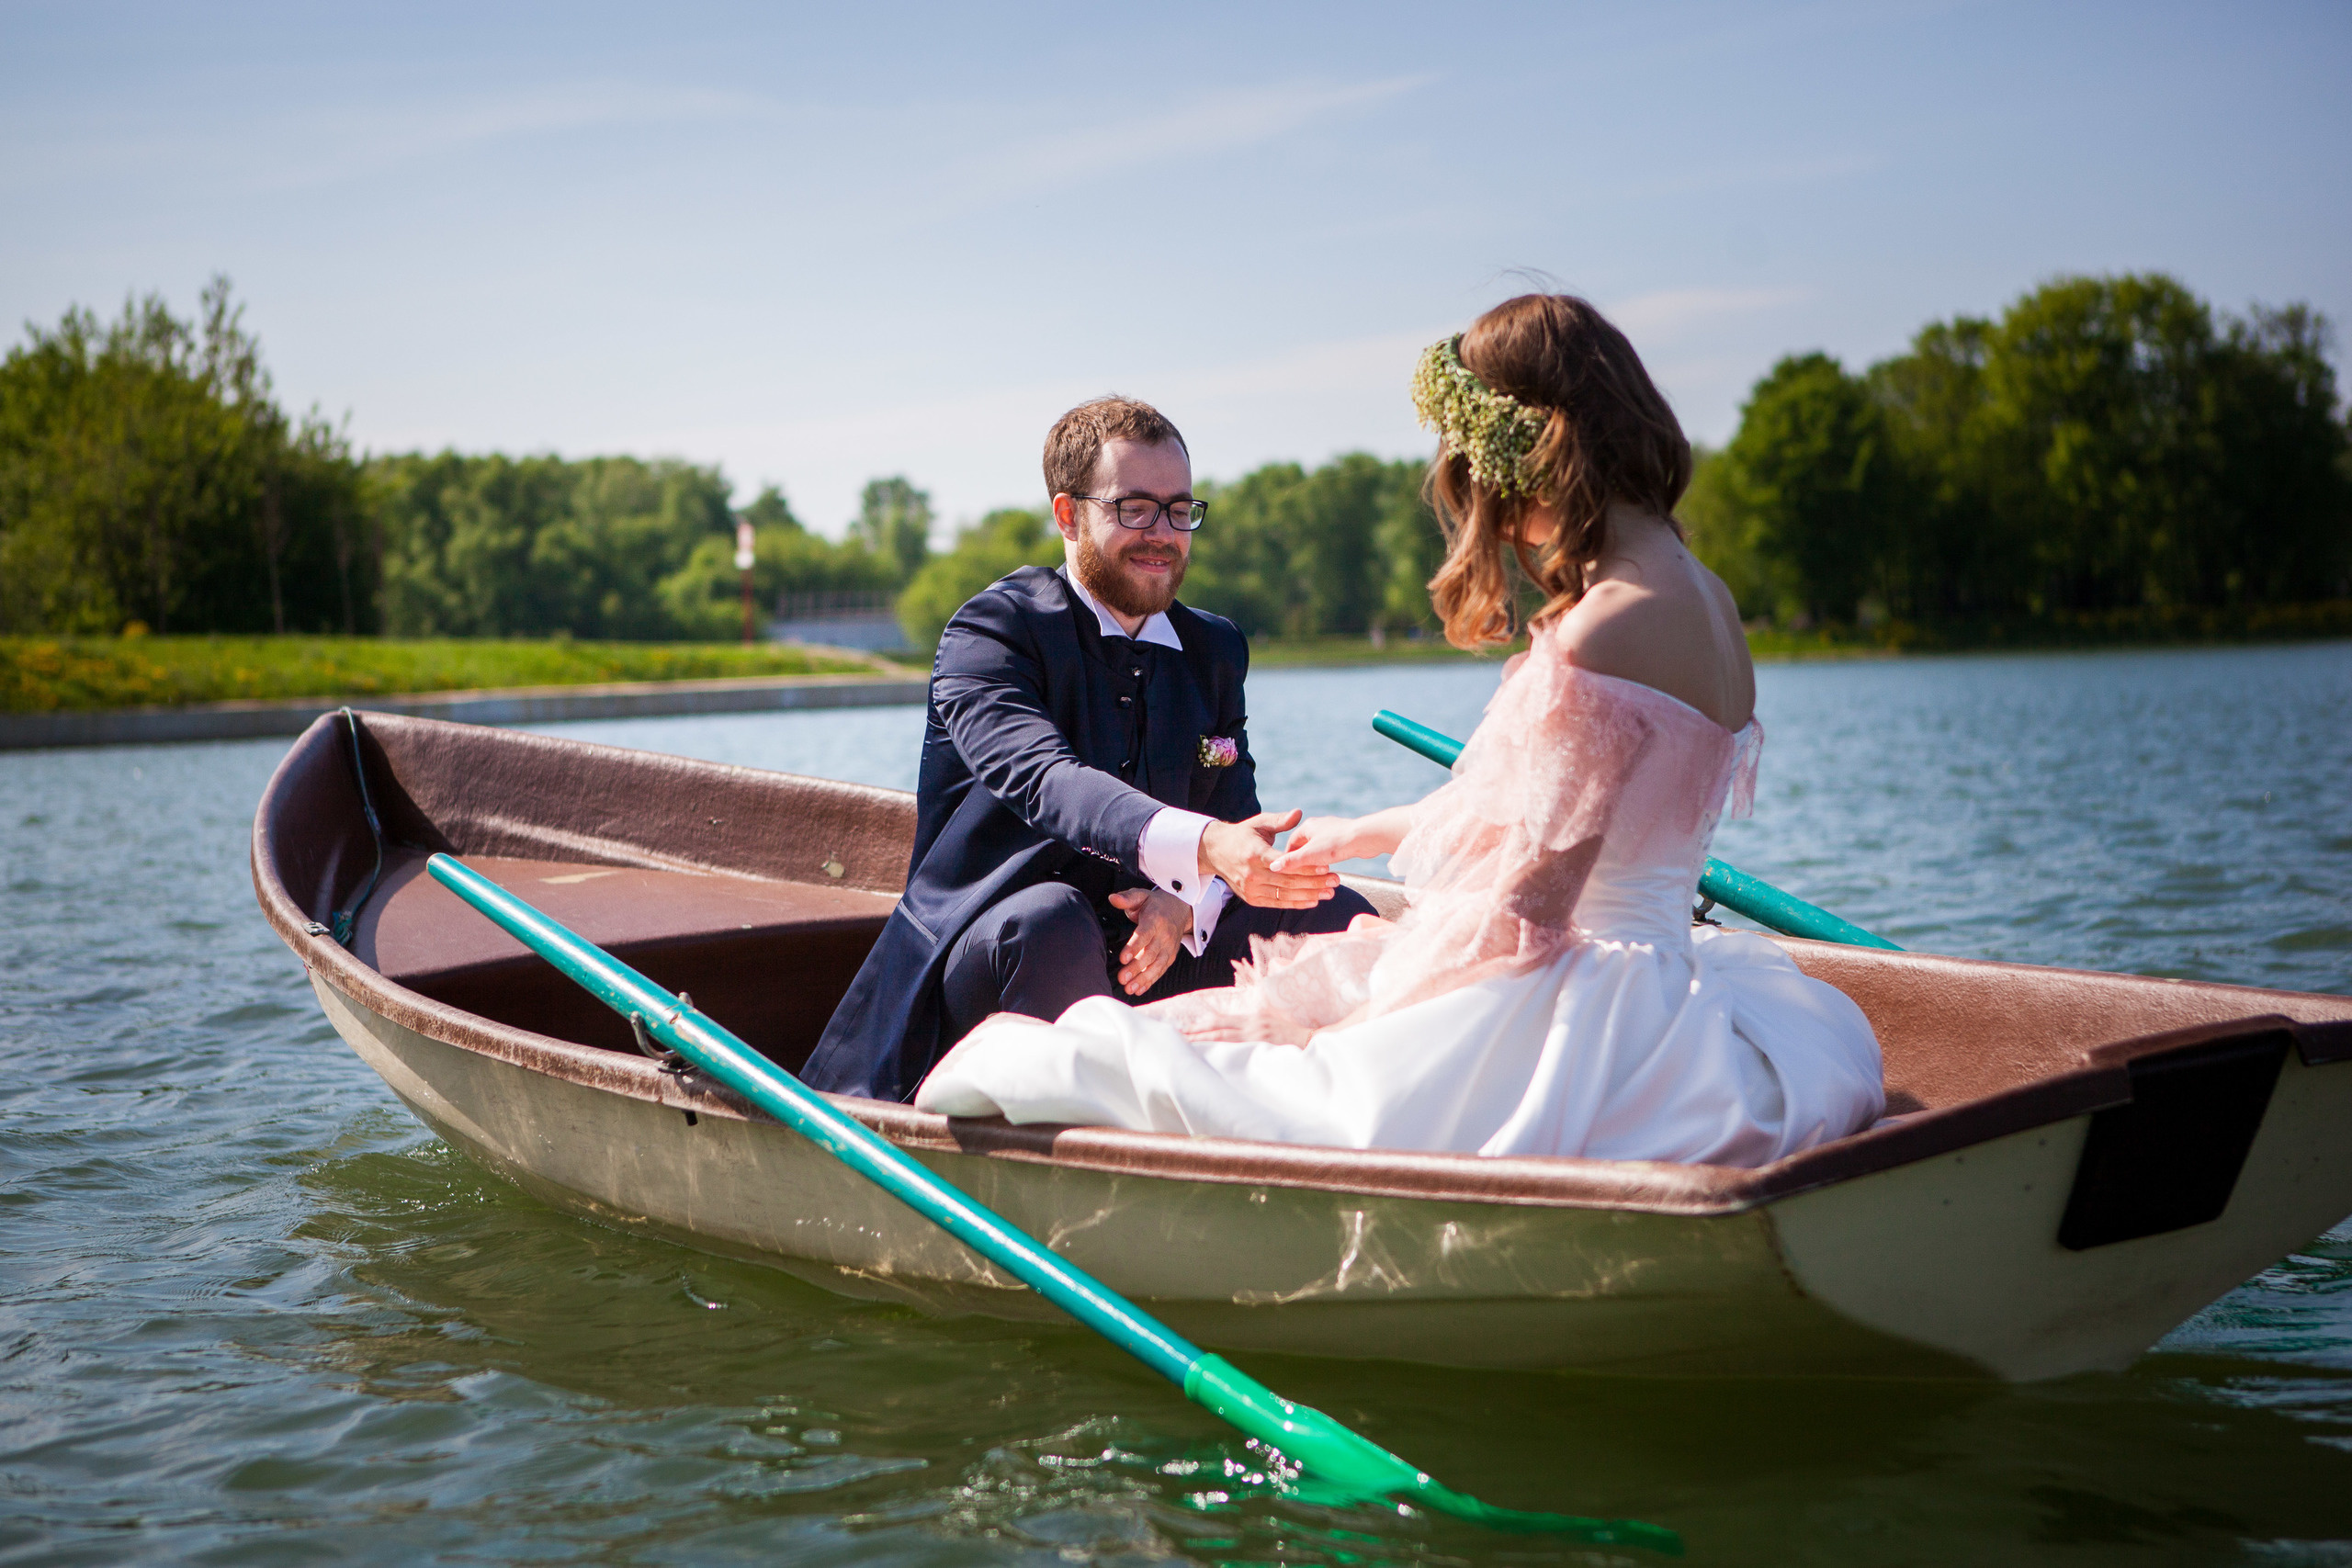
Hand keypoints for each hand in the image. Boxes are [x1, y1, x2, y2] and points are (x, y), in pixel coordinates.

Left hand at [1109, 887, 1189, 995]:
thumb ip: (1127, 898)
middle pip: (1150, 953)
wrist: (1180, 909)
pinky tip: (1138, 990)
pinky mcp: (1169, 957)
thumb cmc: (1155, 904)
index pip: (1145, 934)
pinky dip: (1150, 981)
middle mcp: (1164, 935)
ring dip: (1143, 978)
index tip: (1123, 958)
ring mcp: (1168, 947)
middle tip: (1122, 978)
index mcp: (1155, 919)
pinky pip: (1160, 971)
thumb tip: (1112, 898)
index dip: (1134, 947)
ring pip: (1156, 965)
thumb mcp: (1141, 895)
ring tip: (1129, 988)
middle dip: (1136, 967)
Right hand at [1198, 809, 1338, 908]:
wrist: (1215, 852)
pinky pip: (1277, 903)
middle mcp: (1251, 874)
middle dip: (1314, 882)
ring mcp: (1250, 888)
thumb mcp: (1259, 823)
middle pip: (1288, 882)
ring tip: (1329, 893)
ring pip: (1285, 895)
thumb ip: (1280, 821)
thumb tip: (1298, 813)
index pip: (1285, 863)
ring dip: (1309, 895)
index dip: (1306, 866)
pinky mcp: (1251, 898)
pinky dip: (1296, 903)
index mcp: (1255, 853)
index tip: (1326, 866)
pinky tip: (1313, 900)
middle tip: (1335, 881)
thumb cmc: (1242, 835)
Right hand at [1268, 814, 1368, 872]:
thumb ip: (1292, 861)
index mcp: (1307, 827)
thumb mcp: (1310, 854)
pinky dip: (1326, 863)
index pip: (1290, 844)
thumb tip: (1273, 867)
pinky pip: (1329, 853)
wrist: (1367, 837)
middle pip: (1303, 848)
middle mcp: (1318, 827)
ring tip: (1315, 877)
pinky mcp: (1343, 840)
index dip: (1287, 859)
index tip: (1286, 872)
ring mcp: (1331, 832)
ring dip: (1315, 865)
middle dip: (1301, 864)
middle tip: (1300, 878)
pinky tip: (1329, 872)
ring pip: (1317, 852)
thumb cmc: (1338, 843)